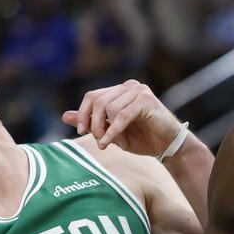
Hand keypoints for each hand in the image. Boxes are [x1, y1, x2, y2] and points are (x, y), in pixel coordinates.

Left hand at [63, 79, 187, 155]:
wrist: (169, 147)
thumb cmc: (143, 139)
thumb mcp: (112, 132)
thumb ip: (91, 123)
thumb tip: (64, 116)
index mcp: (120, 91)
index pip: (92, 96)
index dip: (83, 114)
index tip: (82, 131)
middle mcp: (128, 87)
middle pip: (98, 101)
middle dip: (93, 124)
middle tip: (98, 141)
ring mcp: (138, 91)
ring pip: (109, 108)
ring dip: (107, 130)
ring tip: (114, 143)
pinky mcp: (146, 100)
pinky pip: (122, 115)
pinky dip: (114, 130)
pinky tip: (113, 143)